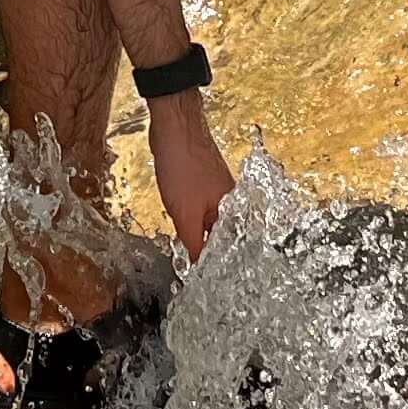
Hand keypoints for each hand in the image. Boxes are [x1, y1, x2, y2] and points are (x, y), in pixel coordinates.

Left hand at [148, 90, 233, 259]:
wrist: (175, 126)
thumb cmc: (183, 167)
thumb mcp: (185, 214)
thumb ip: (194, 243)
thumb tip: (199, 269)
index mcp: (233, 211)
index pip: (230, 248)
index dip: (217, 266)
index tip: (207, 283)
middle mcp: (230, 200)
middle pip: (221, 235)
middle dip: (208, 251)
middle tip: (194, 270)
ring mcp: (217, 188)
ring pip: (210, 220)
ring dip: (199, 234)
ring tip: (189, 253)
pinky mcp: (204, 179)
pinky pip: (201, 207)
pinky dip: (193, 218)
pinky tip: (183, 223)